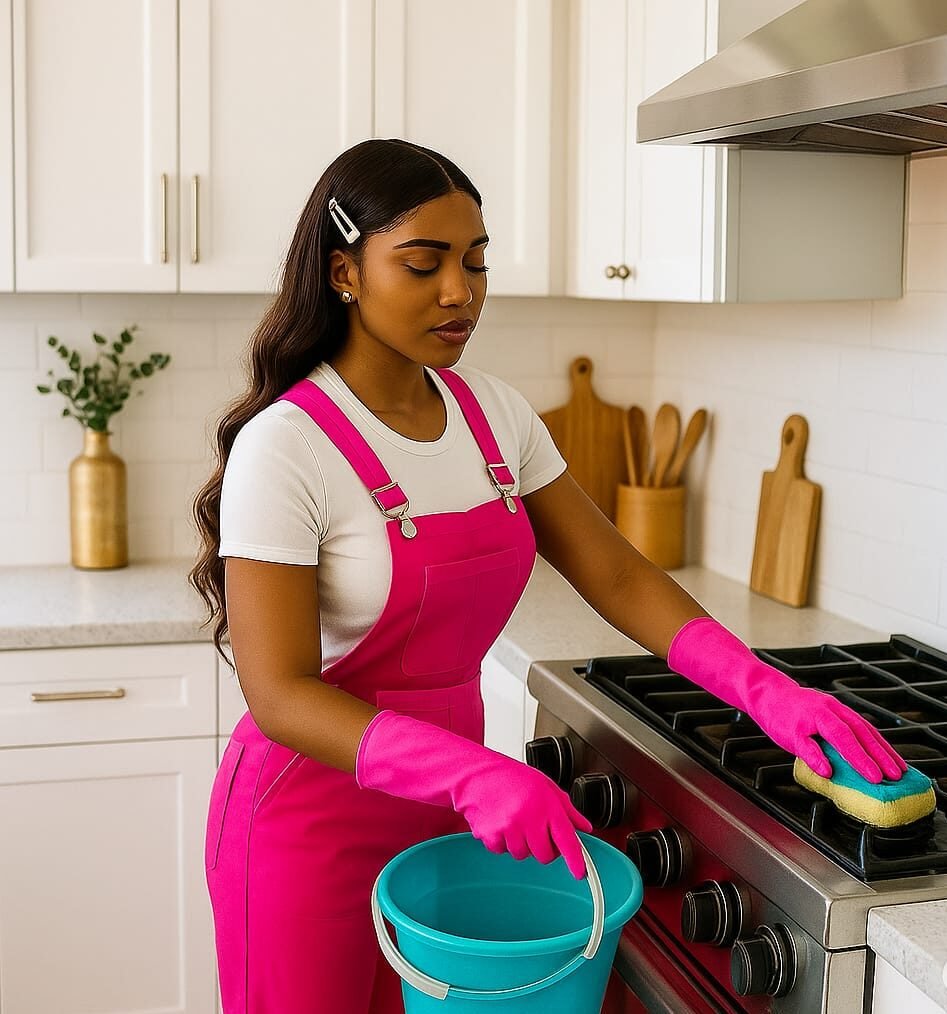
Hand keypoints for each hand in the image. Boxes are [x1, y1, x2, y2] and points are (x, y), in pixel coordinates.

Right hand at [452, 757, 592, 877]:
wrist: (478, 774)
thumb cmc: (512, 777)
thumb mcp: (546, 786)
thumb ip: (567, 809)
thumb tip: (584, 827)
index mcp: (547, 804)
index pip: (566, 839)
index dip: (575, 860)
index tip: (580, 873)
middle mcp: (529, 818)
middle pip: (545, 855)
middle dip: (543, 847)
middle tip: (535, 829)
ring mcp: (509, 828)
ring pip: (522, 854)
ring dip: (520, 844)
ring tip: (514, 820)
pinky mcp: (491, 835)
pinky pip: (502, 851)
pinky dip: (501, 841)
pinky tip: (499, 822)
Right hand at [667, 617, 907, 783]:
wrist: (762, 691)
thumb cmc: (792, 709)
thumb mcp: (819, 717)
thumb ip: (837, 736)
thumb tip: (858, 761)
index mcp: (836, 709)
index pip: (866, 729)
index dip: (884, 749)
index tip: (899, 767)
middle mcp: (827, 711)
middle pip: (858, 733)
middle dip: (878, 755)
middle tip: (894, 776)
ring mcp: (809, 719)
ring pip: (839, 736)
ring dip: (857, 757)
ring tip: (872, 777)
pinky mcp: (790, 730)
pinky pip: (806, 745)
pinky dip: (818, 758)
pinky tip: (828, 771)